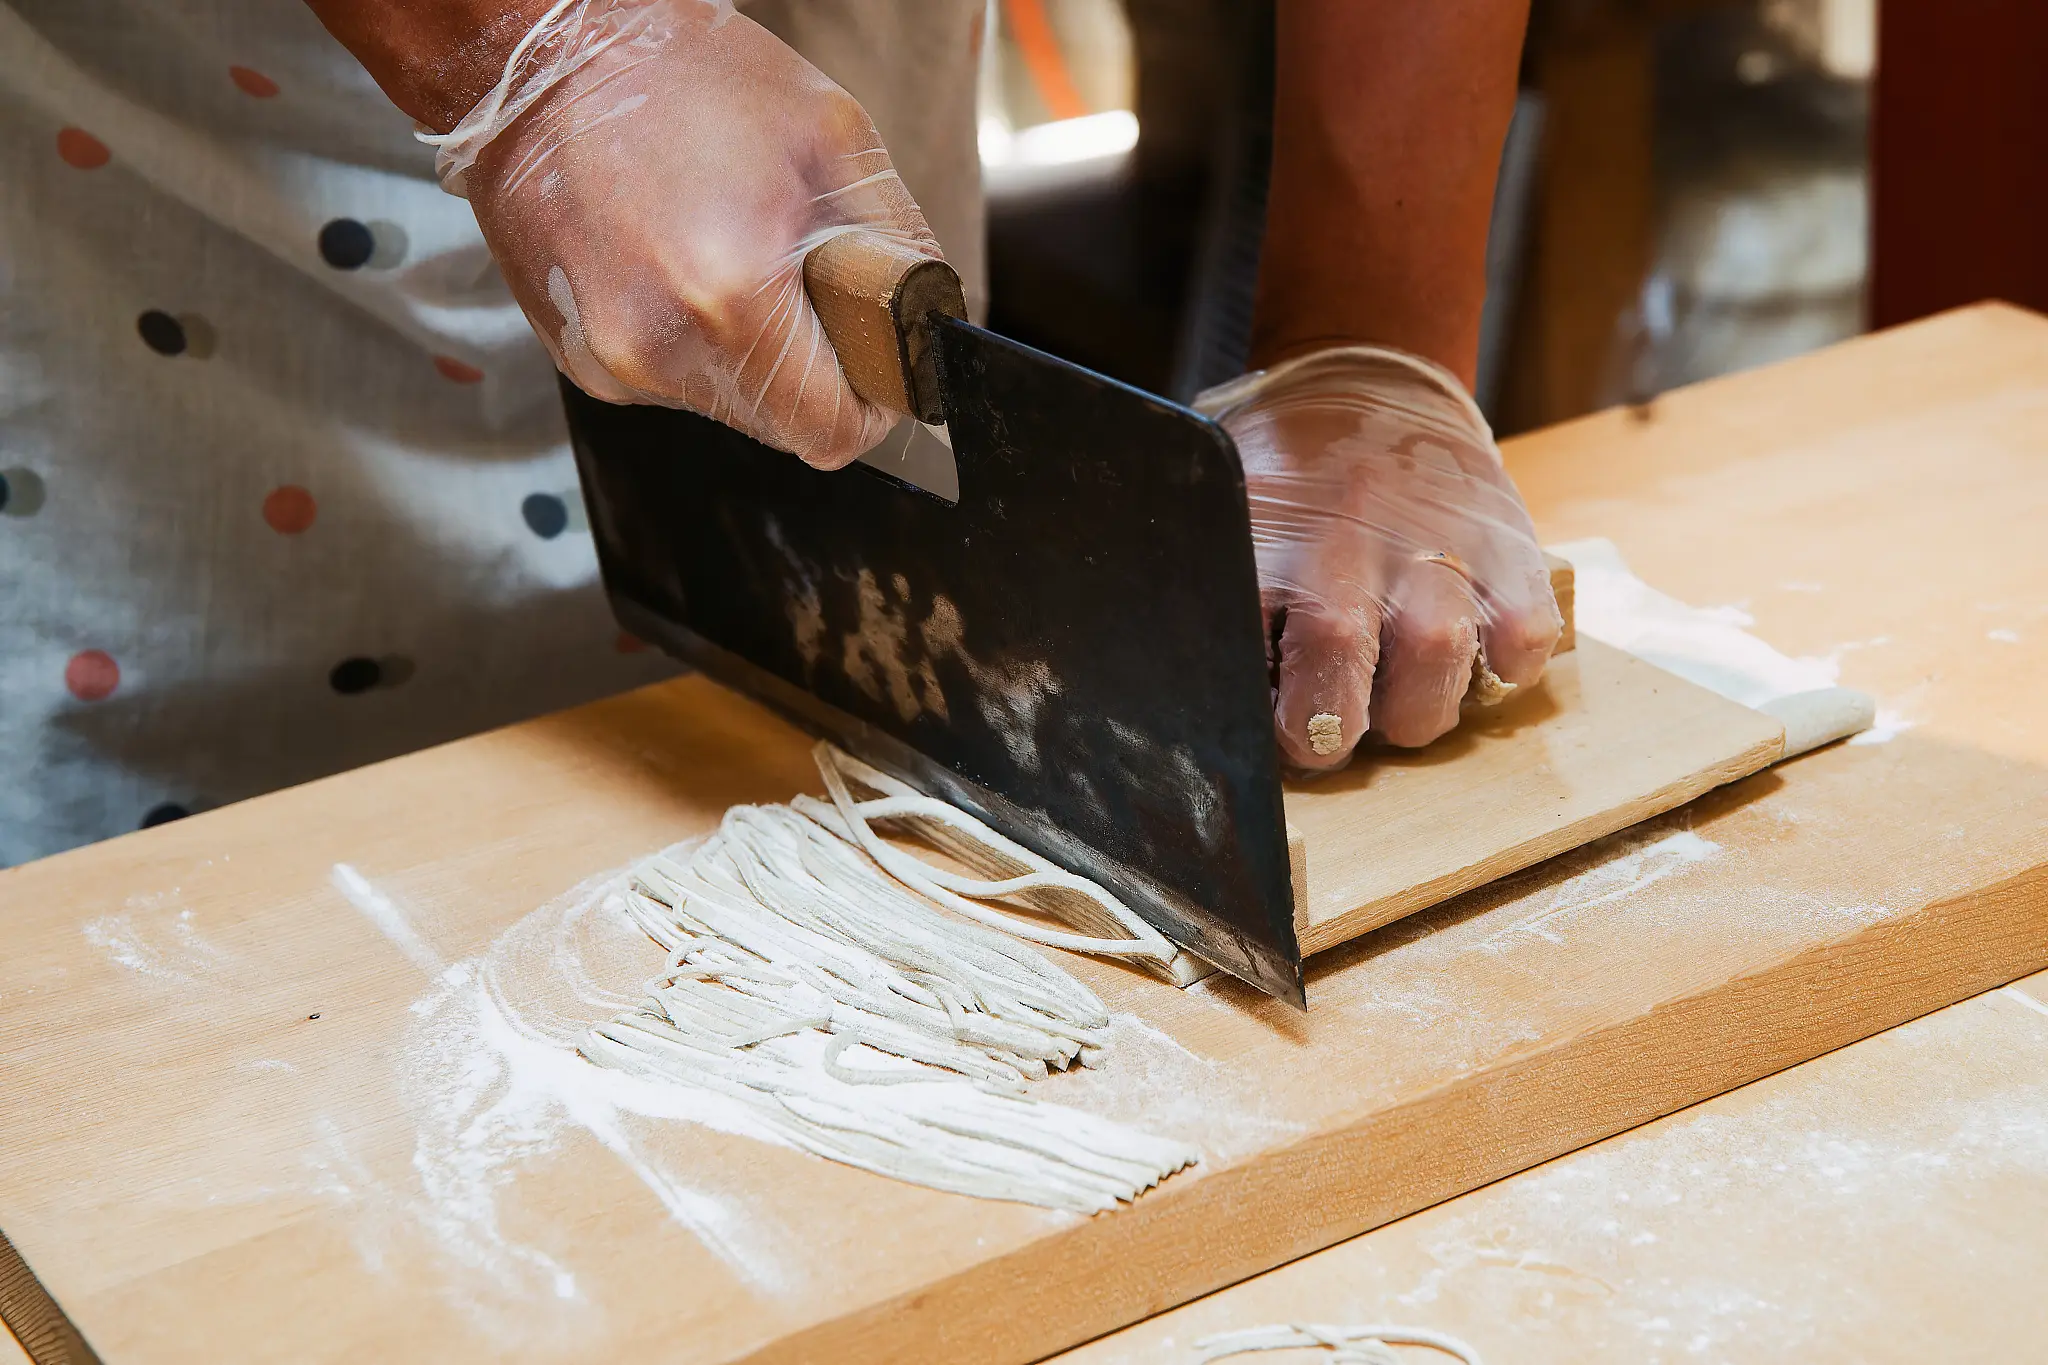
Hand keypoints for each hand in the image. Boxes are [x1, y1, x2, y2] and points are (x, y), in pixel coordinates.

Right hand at [441, 0, 941, 467]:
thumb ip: (899, 252)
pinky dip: (691, 337)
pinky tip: (675, 260)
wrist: (538, 56)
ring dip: (750, 352)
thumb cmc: (683, 77)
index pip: (831, 432)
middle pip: (781, 426)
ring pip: (726, 404)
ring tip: (728, 254)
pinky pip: (669, 377)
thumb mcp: (834, 141)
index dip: (870, 404)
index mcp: (730, 302)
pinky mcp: (577, 358)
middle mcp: (658, 351)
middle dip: (811, 369)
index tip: (871, 359)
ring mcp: (608, 361)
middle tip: (800, 281)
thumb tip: (927, 328)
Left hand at [1198, 346, 1560, 770]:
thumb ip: (1210, 602)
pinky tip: (1467, 659)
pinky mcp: (1509, 547)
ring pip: (1435, 658)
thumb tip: (1192, 702)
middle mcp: (1345, 541)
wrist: (1368, 375)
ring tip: (1395, 698)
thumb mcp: (1225, 521)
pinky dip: (1501, 670)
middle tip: (1320, 726)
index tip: (1255, 725)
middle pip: (1335, 663)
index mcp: (1262, 541)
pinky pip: (1522, 641)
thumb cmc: (1284, 483)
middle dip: (1325, 729)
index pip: (1240, 656)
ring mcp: (1435, 544)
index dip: (1248, 718)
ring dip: (1413, 710)